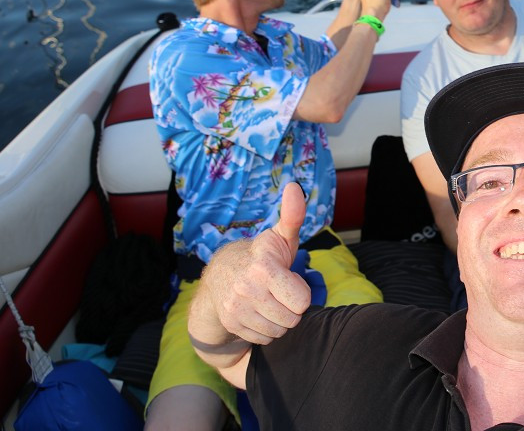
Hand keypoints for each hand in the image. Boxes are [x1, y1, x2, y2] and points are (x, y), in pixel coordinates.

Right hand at [200, 182, 311, 344]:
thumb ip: (292, 215)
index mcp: (264, 268)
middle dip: (292, 308)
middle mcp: (247, 290)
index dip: (301, 292)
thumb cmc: (262, 255)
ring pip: (278, 331)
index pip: (302, 301)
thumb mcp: (279, 236)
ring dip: (280, 320)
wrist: (221, 273)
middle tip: (282, 293)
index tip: (291, 281)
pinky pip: (264, 338)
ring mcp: (236, 309)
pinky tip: (260, 312)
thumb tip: (294, 186)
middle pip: (292, 319)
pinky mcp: (230, 323)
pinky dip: (266, 329)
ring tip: (272, 302)